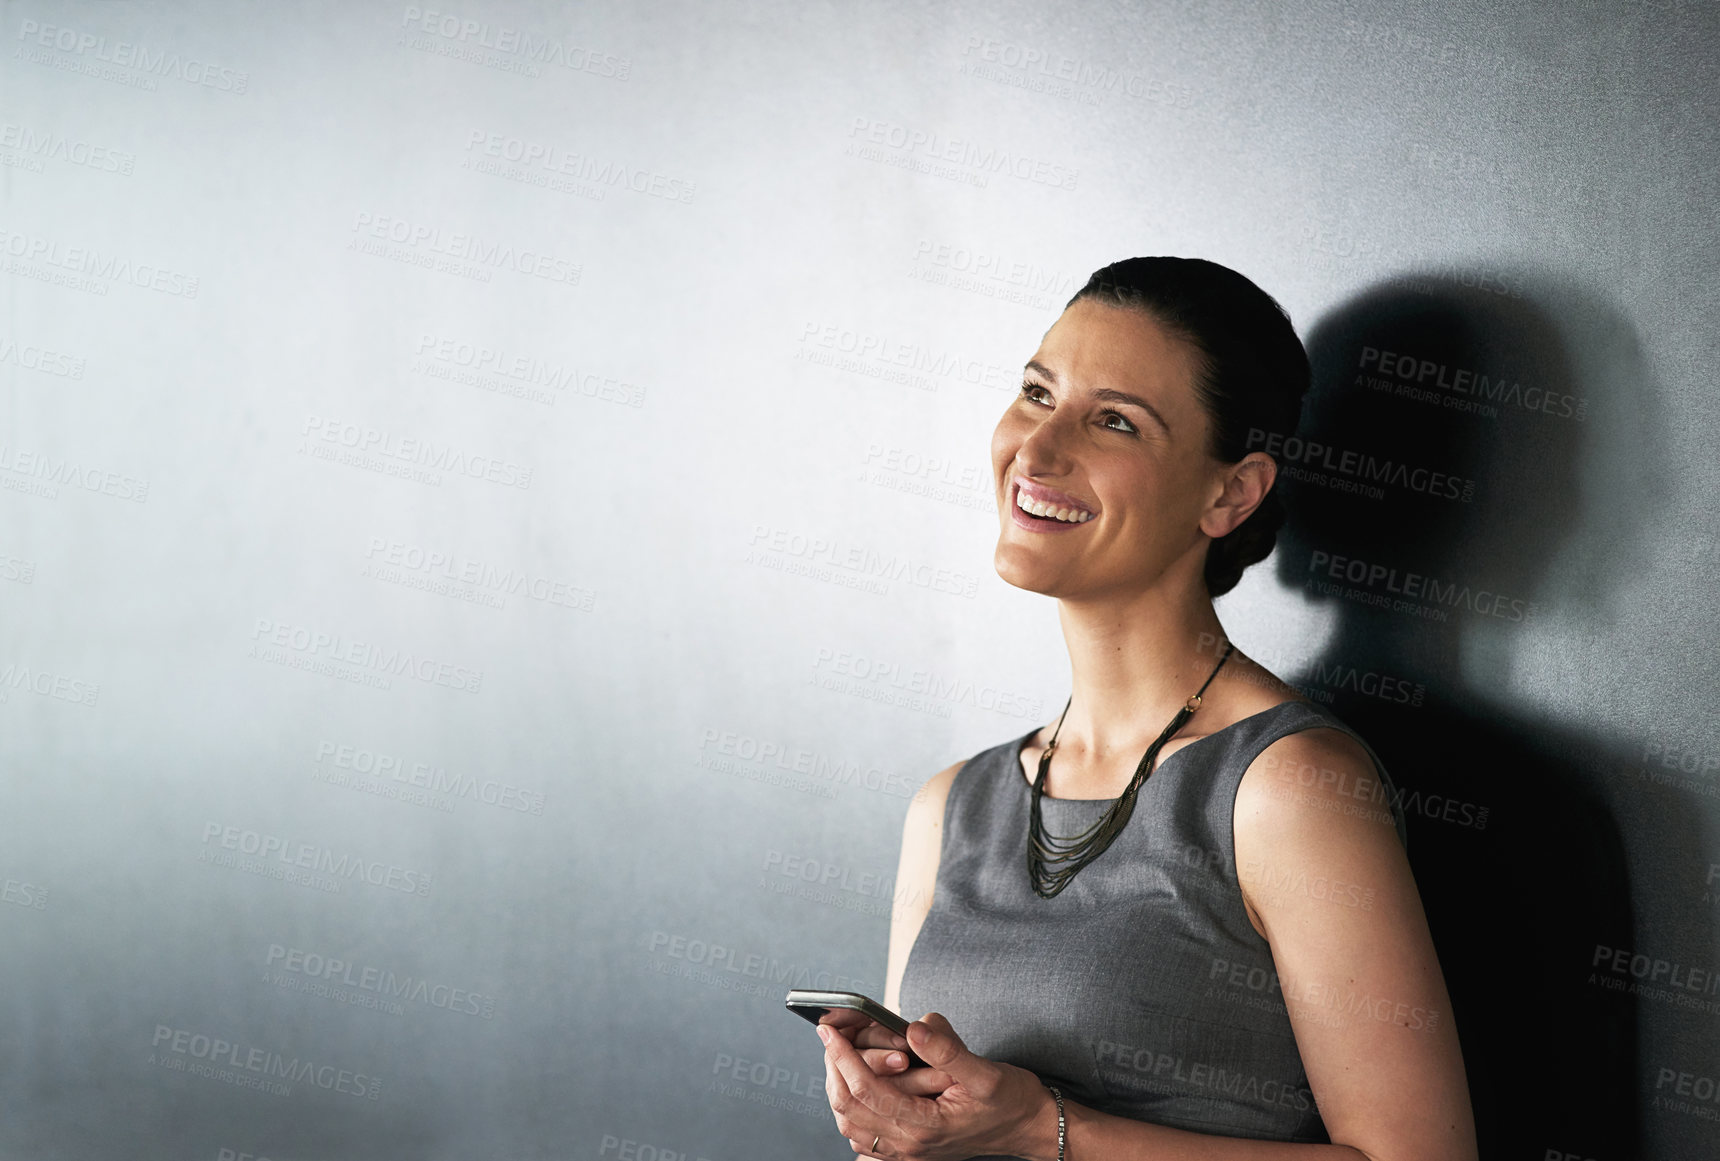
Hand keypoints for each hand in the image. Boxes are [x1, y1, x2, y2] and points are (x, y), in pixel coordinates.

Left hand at [817, 1012, 1054, 1160]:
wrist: (1028, 1127)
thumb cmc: (1010, 1100)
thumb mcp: (984, 1070)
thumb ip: (946, 1050)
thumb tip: (913, 1027)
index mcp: (924, 1126)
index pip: (866, 1090)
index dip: (843, 1056)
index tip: (829, 1030)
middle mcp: (910, 1145)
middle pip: (848, 1109)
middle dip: (835, 1070)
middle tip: (834, 1038)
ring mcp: (908, 1152)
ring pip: (851, 1126)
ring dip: (840, 1090)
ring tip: (842, 1058)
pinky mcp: (910, 1150)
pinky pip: (866, 1140)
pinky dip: (853, 1115)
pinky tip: (858, 1092)